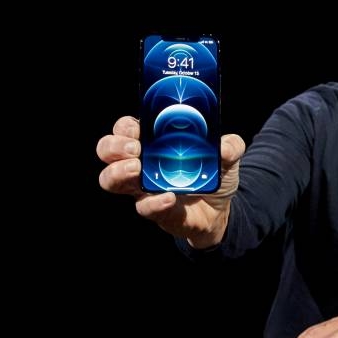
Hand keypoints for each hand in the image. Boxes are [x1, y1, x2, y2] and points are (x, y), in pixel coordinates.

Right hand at [96, 116, 244, 247]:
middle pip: (107, 150)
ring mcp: (142, 187)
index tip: (137, 129)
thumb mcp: (227, 156)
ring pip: (110, 179)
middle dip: (113, 146)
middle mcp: (140, 162)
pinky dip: (153, 202)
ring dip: (117, 172)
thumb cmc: (213, 174)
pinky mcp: (153, 209)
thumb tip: (226, 146)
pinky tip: (168, 197)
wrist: (221, 210)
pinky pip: (143, 207)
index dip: (124, 127)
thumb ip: (230, 146)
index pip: (125, 128)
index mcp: (153, 142)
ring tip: (136, 169)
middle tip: (134, 150)